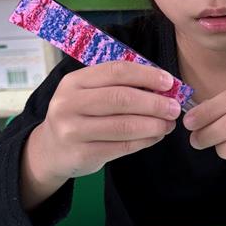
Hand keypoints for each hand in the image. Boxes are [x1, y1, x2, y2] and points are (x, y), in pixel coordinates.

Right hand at [28, 61, 181, 185]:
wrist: (51, 150)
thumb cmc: (80, 115)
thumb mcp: (89, 93)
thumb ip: (119, 86)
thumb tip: (162, 87)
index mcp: (74, 81)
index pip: (115, 71)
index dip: (146, 75)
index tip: (169, 82)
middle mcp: (69, 104)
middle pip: (121, 98)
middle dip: (154, 103)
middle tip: (174, 108)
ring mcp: (72, 131)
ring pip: (123, 126)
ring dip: (153, 125)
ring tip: (168, 124)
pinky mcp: (81, 154)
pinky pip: (121, 146)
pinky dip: (144, 141)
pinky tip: (155, 136)